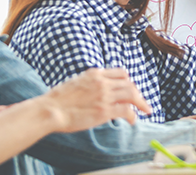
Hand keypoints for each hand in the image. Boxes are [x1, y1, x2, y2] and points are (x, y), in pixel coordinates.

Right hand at [37, 68, 152, 131]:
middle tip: (142, 103)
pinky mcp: (104, 111)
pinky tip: (132, 121)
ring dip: (141, 103)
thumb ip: (89, 83)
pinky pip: (126, 111)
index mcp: (95, 74)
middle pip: (129, 84)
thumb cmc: (57, 100)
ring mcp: (104, 96)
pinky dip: (133, 115)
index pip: (121, 73)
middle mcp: (102, 82)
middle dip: (138, 94)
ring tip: (145, 111)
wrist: (49, 110)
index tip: (132, 90)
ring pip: (132, 95)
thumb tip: (95, 89)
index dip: (129, 82)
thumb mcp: (75, 82)